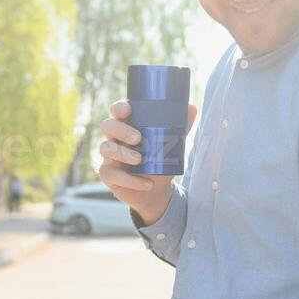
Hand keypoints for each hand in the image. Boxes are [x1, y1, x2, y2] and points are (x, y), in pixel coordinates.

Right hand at [98, 99, 197, 224]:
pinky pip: (110, 174)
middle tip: (138, 138)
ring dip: (123, 153)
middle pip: (108, 126)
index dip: (119, 108)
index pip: (117, 111)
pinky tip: (146, 183)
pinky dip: (129, 180)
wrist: (157, 190)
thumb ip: (181, 127)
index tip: (128, 110)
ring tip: (139, 160)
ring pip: (106, 148)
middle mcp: (115, 138)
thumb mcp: (172, 145)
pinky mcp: (108, 175)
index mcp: (128, 125)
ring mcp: (109, 156)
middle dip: (121, 130)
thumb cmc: (161, 161)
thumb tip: (192, 107)